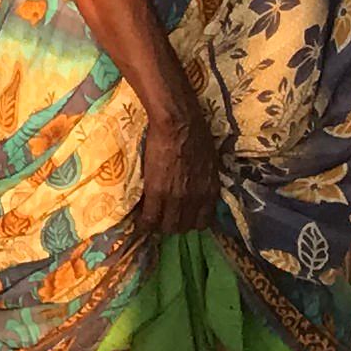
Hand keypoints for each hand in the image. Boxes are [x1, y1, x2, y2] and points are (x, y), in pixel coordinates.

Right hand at [136, 105, 218, 237]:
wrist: (178, 123)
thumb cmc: (195, 135)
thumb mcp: (209, 162)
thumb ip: (204, 181)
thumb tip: (197, 187)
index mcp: (210, 192)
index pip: (203, 222)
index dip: (191, 222)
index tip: (182, 218)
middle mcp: (196, 200)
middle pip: (184, 227)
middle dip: (174, 225)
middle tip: (164, 218)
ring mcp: (177, 198)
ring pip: (168, 226)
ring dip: (159, 225)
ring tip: (151, 220)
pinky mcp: (157, 193)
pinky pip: (150, 218)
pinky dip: (145, 223)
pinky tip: (140, 222)